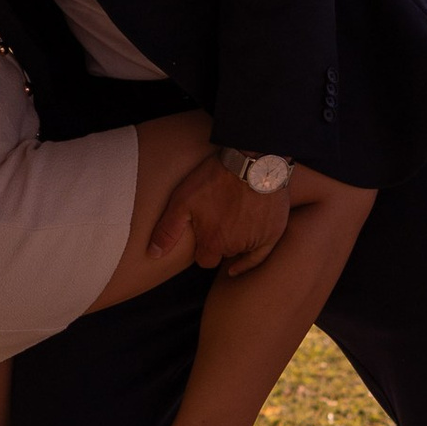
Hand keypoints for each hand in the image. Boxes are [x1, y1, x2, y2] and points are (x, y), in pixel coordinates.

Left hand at [152, 151, 289, 278]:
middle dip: (219, 244)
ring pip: (241, 251)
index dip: (202, 249)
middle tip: (218, 223)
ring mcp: (256, 240)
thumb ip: (167, 230)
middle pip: (223, 254)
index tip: (202, 235)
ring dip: (235, 243)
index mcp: (213, 242)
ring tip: (232, 223)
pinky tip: (239, 265)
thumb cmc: (215, 178)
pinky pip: (262, 255)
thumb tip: (153, 254)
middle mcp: (235, 247)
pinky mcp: (273, 231)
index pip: (204, 260)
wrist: (252, 160)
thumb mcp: (183, 200)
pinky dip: (251, 260)